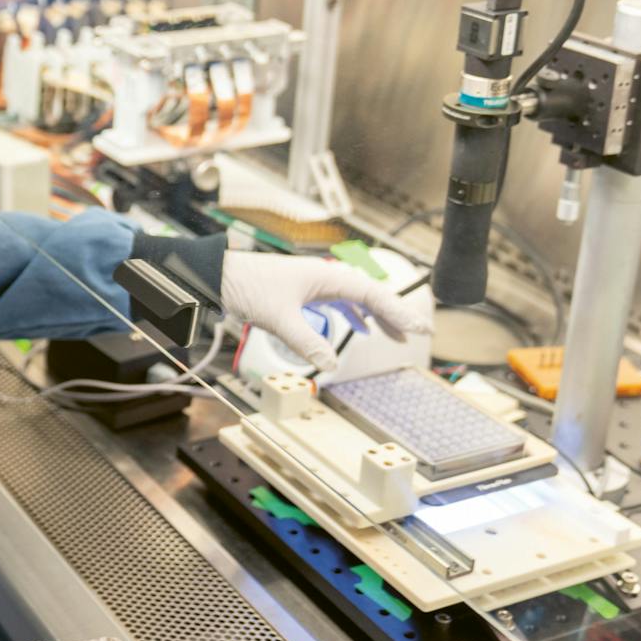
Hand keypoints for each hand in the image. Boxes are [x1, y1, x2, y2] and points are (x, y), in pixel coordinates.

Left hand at [222, 252, 431, 371]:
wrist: (219, 275)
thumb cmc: (248, 287)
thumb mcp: (280, 319)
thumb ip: (307, 343)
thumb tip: (331, 365)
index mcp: (326, 277)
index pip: (373, 294)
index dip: (398, 312)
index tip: (419, 327)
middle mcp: (325, 276)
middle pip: (371, 294)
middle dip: (396, 314)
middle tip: (421, 333)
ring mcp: (316, 282)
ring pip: (357, 298)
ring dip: (378, 316)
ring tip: (397, 337)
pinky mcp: (305, 291)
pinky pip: (340, 302)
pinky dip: (356, 315)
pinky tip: (363, 330)